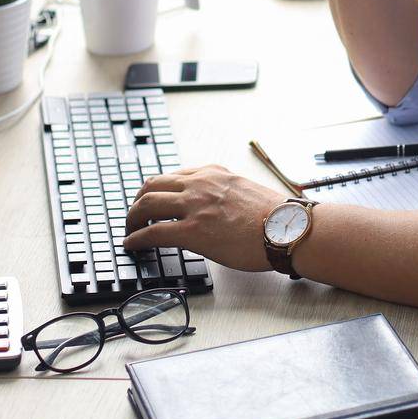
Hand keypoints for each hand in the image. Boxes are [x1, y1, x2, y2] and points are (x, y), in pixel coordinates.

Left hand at [123, 164, 286, 271]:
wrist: (288, 230)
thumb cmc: (275, 217)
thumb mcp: (244, 190)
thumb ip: (224, 192)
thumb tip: (215, 207)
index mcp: (213, 173)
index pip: (173, 176)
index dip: (156, 190)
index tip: (151, 201)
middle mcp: (200, 184)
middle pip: (152, 185)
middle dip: (138, 202)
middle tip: (134, 216)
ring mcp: (195, 206)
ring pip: (147, 204)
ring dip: (132, 218)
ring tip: (129, 230)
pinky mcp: (193, 231)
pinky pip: (153, 232)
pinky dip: (136, 238)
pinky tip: (132, 244)